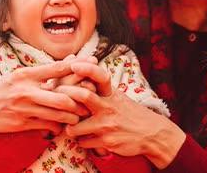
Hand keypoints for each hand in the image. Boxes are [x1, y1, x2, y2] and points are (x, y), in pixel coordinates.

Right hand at [0, 58, 90, 133]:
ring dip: (72, 115)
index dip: (77, 67)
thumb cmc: (2, 88)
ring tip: (81, 115)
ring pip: (57, 113)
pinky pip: (46, 125)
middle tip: (91, 99)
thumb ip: (44, 71)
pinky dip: (58, 126)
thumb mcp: (19, 76)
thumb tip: (71, 60)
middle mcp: (25, 90)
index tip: (93, 66)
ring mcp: (24, 108)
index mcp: (26, 74)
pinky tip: (64, 126)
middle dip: (79, 99)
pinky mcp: (21, 123)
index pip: (57, 68)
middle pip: (61, 95)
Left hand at [58, 62, 186, 168]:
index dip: (86, 68)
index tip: (73, 64)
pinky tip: (82, 137)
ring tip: (68, 124)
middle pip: (84, 96)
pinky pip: (83, 142)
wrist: (151, 133)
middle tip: (55, 97)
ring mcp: (108, 125)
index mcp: (111, 93)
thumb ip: (98, 85)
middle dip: (65, 96)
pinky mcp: (107, 142)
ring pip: (76, 126)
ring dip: (68, 127)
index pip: (100, 75)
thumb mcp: (116, 95)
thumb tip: (76, 64)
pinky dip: (79, 140)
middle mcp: (109, 106)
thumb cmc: (127, 111)